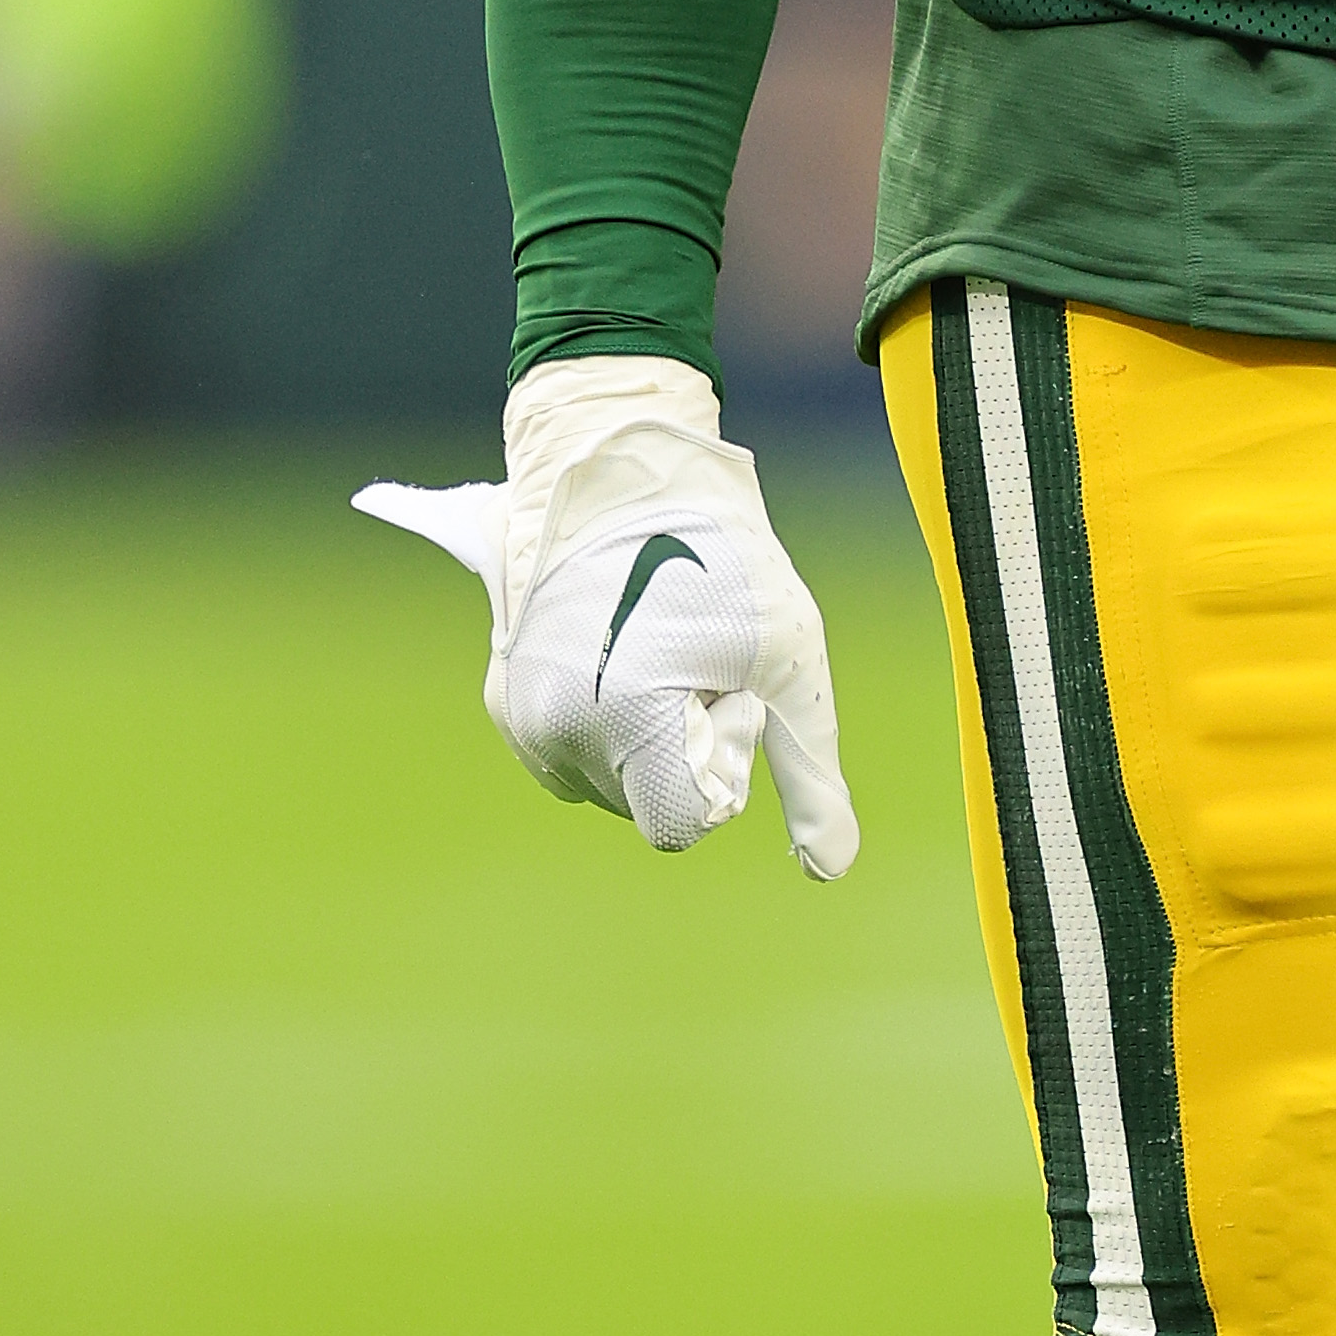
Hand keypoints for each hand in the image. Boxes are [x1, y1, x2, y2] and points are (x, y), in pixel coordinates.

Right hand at [356, 356, 857, 876]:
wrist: (622, 464)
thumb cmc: (723, 556)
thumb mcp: (789, 664)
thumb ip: (810, 777)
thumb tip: (831, 871)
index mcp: (625, 721)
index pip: (687, 820)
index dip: (726, 755)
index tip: (727, 682)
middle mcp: (554, 729)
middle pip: (648, 805)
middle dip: (685, 743)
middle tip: (691, 650)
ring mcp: (519, 717)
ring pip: (613, 786)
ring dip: (647, 735)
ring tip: (654, 642)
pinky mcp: (504, 702)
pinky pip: (576, 757)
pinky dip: (612, 725)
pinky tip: (622, 649)